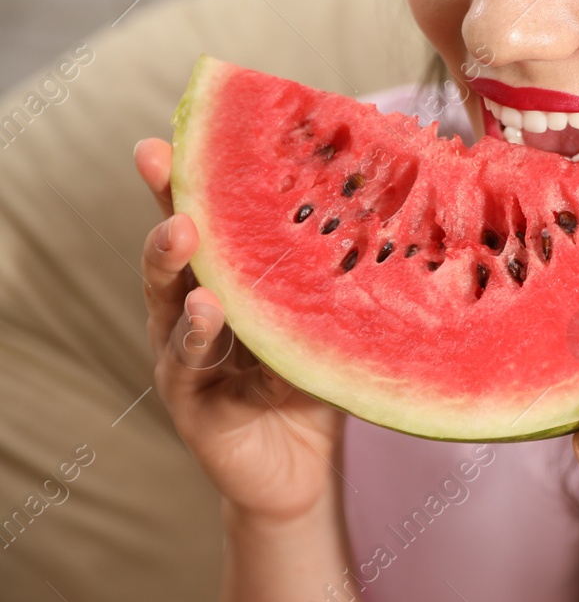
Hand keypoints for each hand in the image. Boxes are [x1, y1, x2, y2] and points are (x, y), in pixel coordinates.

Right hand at [135, 137, 343, 522]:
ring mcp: (186, 355)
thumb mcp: (332, 320)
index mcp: (233, 282)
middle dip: (168, 200)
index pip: (212, 219)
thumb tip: (393, 201)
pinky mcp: (191, 402)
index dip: (194, 175)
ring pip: (170, 299)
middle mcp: (197, 310)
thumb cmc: (319, 383)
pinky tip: (205, 309)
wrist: (305, 473)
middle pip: (177, 248)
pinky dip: (197, 335)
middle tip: (162, 160)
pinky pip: (188, 362)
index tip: (181, 128)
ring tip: (183, 230)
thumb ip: (340, 275)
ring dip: (173, 261)